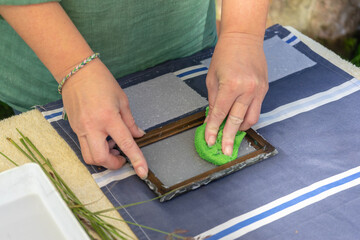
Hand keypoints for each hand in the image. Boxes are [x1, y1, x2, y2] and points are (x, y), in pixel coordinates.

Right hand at [61, 59, 147, 178]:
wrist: (76, 71)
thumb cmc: (101, 81)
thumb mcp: (122, 100)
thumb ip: (130, 122)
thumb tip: (138, 135)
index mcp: (108, 118)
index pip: (125, 144)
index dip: (136, 160)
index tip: (142, 172)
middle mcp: (92, 127)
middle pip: (100, 159)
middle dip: (113, 164)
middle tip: (122, 157)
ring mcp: (80, 129)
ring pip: (89, 156)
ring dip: (103, 158)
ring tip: (112, 145)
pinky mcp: (74, 128)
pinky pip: (84, 146)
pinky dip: (96, 148)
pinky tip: (103, 137)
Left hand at [205, 33, 267, 155]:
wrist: (244, 39)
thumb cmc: (224, 55)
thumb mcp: (212, 78)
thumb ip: (213, 100)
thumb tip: (213, 118)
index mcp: (231, 85)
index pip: (220, 114)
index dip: (213, 130)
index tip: (210, 141)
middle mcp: (247, 90)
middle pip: (236, 121)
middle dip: (229, 138)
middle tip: (225, 151)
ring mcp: (258, 90)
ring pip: (251, 119)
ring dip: (240, 129)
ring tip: (232, 135)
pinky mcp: (264, 90)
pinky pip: (257, 110)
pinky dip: (247, 118)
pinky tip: (239, 121)